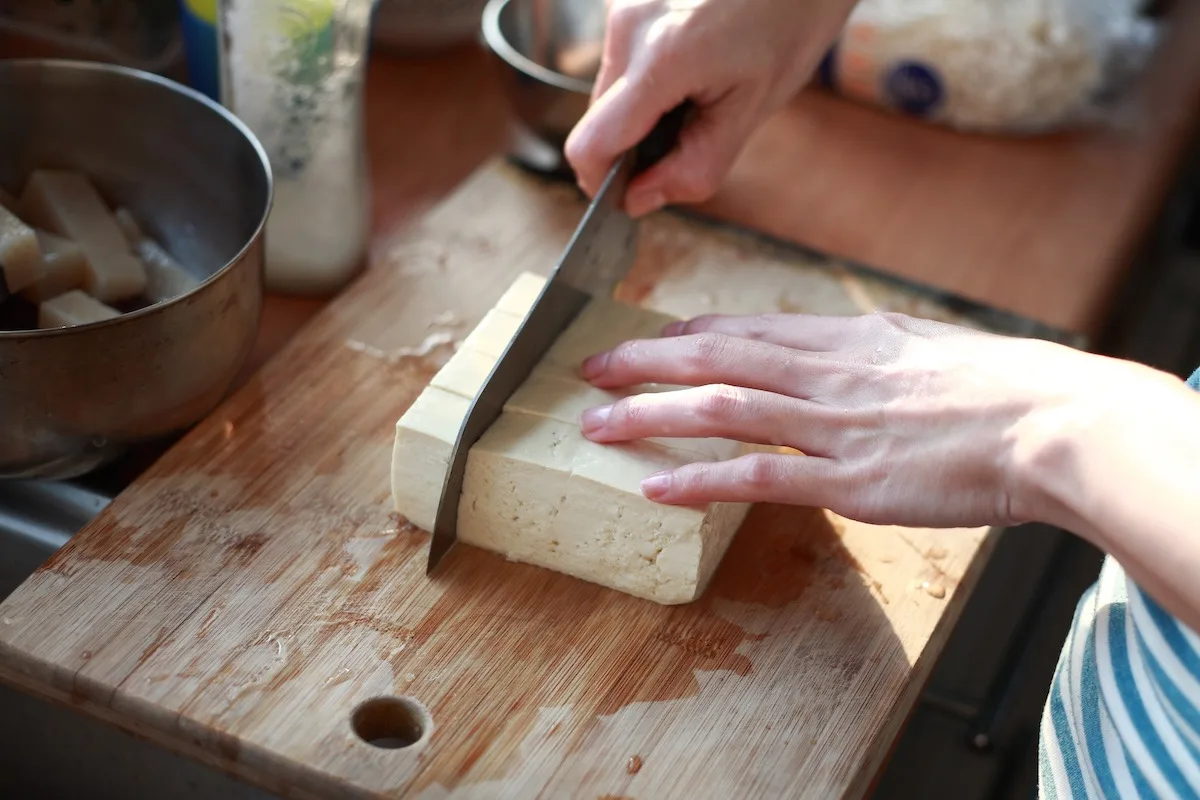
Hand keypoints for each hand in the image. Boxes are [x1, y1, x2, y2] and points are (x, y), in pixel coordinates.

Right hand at [564, 0, 856, 217]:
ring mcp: (623, 6)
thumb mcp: (753, 109)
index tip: (631, 195)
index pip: (590, 145)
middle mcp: (629, 26)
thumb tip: (639, 200)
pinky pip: (621, 60)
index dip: (604, 183)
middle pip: (597, 121)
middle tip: (689, 135)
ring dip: (642, 111)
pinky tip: (691, 63)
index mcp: (662, 58)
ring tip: (697, 90)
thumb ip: (694, 166)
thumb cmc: (792, 24)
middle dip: (633, 145)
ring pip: (608, 92)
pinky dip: (647, 79)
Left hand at [576, 311, 1175, 529]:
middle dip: (643, 363)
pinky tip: (655, 485)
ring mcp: (830, 426)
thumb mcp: (923, 346)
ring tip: (596, 425)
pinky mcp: (847, 481)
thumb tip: (837, 352)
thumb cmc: (999, 386)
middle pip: (713, 357)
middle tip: (590, 370)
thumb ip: (868, 350)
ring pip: (718, 409)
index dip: (686, 335)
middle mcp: (824, 372)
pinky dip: (699, 479)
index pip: (746, 329)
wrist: (1049, 422)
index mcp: (845, 338)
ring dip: (649, 415)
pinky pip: (756, 477)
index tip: (647, 341)